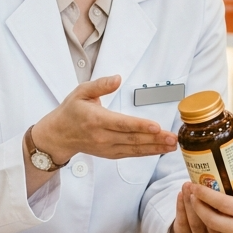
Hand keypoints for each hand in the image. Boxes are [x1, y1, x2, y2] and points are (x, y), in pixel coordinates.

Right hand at [25, 76, 176, 194]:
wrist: (59, 135)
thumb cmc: (71, 111)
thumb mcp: (81, 92)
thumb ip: (100, 85)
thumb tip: (117, 78)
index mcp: (96, 120)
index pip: (122, 124)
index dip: (140, 126)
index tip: (156, 126)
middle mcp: (102, 136)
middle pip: (132, 139)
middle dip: (155, 139)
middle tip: (173, 138)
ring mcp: (107, 148)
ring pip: (134, 149)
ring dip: (155, 148)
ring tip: (172, 145)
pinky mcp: (110, 154)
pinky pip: (131, 154)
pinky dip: (147, 152)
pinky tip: (159, 149)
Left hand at [167, 183, 226, 232]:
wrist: (193, 224)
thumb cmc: (212, 208)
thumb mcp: (223, 206)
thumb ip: (227, 198)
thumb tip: (227, 173)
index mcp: (230, 230)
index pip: (227, 219)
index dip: (221, 203)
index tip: (216, 185)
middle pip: (210, 222)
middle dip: (202, 201)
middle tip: (197, 186)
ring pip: (196, 223)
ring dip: (190, 203)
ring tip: (188, 186)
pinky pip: (183, 223)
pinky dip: (181, 207)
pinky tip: (180, 194)